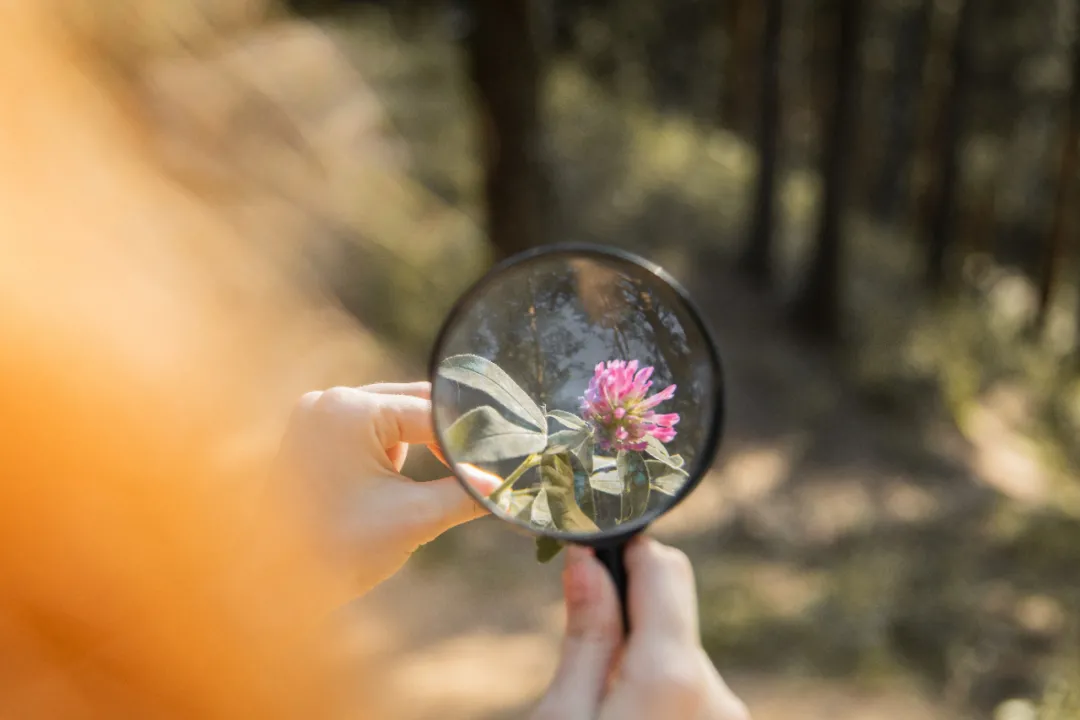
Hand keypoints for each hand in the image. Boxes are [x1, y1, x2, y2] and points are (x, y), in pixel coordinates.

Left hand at [275, 382, 499, 596]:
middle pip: (411, 404)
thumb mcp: (413, 518)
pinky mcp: (309, 436)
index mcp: (351, 409)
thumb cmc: (338, 548)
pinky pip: (365, 429)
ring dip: (420, 442)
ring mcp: (314, 416)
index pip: (431, 414)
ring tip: (450, 473)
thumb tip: (504, 488)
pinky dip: (391, 449)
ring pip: (390, 416)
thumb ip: (465, 494)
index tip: (500, 464)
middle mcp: (329, 401)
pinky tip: (404, 478)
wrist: (268, 584)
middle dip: (447, 436)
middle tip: (486, 464)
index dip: (469, 441)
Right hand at [532, 537, 749, 719]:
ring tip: (602, 708)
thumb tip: (586, 558)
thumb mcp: (562, 716)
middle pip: (669, 614)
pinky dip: (659, 696)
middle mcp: (718, 694)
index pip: (663, 567)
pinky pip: (691, 692)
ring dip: (640, 665)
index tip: (586, 556)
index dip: (622, 553)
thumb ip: (586, 636)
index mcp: (673, 676)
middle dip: (625, 621)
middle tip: (580, 660)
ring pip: (677, 655)